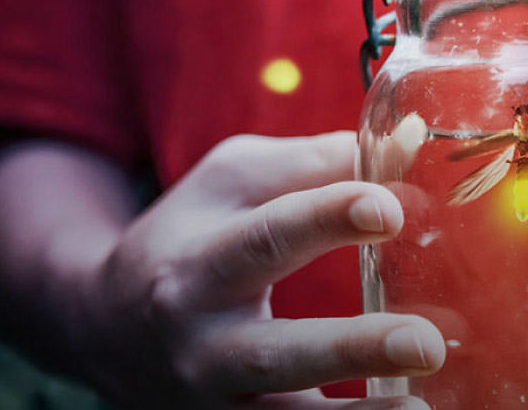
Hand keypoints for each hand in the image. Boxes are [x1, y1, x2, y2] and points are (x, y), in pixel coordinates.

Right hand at [75, 132, 443, 409]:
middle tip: (426, 343)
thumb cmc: (192, 238)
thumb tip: (412, 143)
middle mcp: (202, 344)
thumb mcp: (233, 182)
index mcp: (200, 264)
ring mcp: (214, 401)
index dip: (328, 219)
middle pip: (277, 353)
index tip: (391, 210)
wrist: (102, 328)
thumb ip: (318, 164)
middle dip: (353, 350)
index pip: (267, 238)